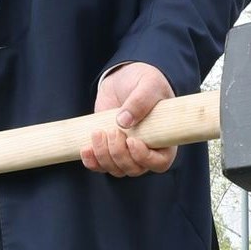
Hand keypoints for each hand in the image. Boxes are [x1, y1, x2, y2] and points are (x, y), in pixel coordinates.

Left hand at [82, 62, 176, 177]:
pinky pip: (100, 166)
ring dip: (104, 156)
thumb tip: (124, 121)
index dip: (145, 158)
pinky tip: (85, 148)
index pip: (160, 163)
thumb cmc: (144, 82)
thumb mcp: (149, 84)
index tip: (132, 141)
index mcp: (164, 140)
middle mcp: (147, 151)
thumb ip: (141, 100)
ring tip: (98, 133)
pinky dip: (92, 161)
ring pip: (116, 169)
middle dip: (119, 154)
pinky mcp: (108, 150)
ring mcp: (127, 153)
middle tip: (113, 131)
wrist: (123, 80)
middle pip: (134, 169)